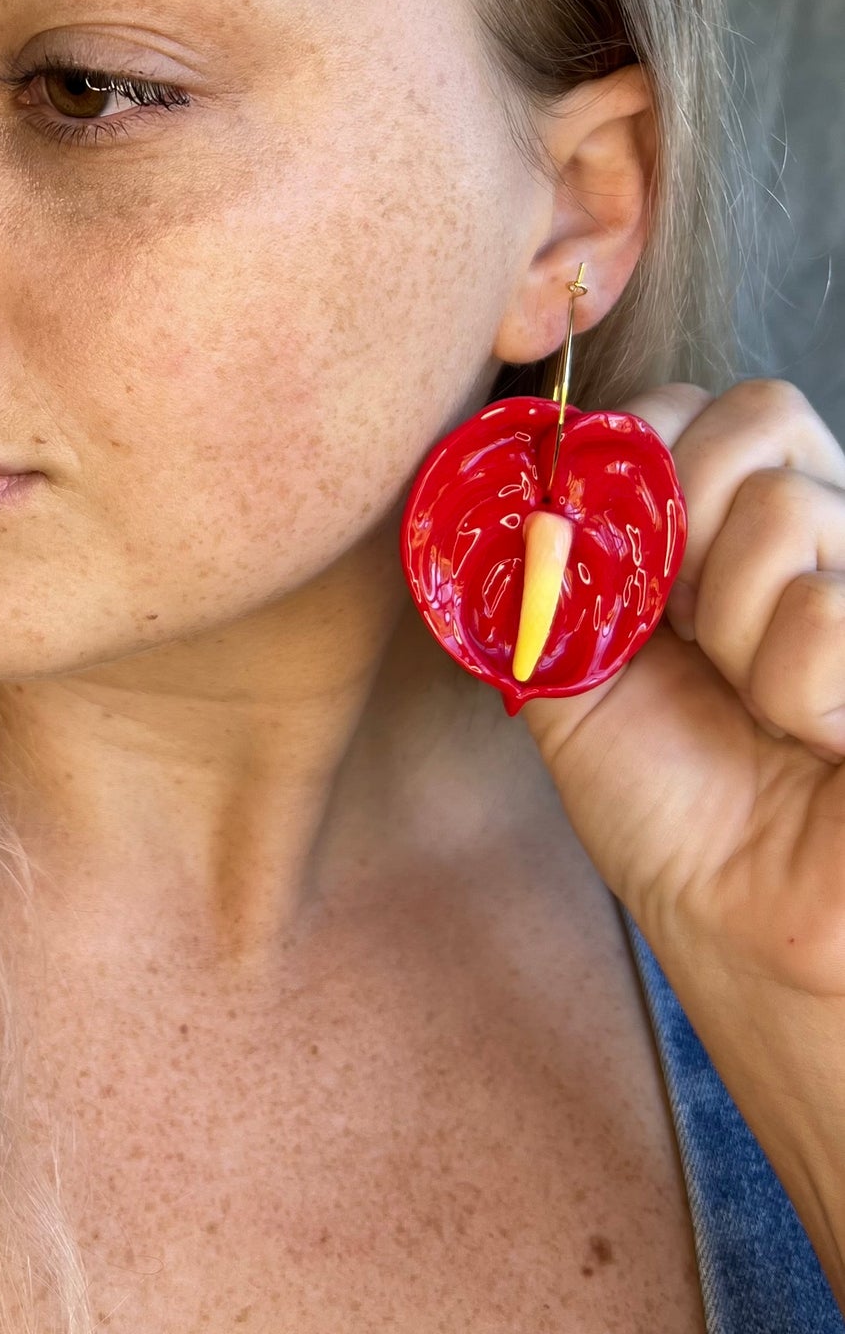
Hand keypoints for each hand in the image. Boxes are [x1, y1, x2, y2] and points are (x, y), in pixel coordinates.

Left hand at [520, 377, 844, 1293]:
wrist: (752, 930)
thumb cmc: (672, 805)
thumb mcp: (574, 671)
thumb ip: (545, 567)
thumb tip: (518, 463)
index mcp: (735, 529)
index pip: (704, 403)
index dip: (642, 452)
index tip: (610, 551)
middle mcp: (819, 535)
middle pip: (759, 417)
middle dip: (682, 521)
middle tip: (678, 633)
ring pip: (781, 511)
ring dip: (725, 627)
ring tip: (749, 705)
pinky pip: (820, 610)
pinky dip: (788, 686)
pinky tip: (809, 738)